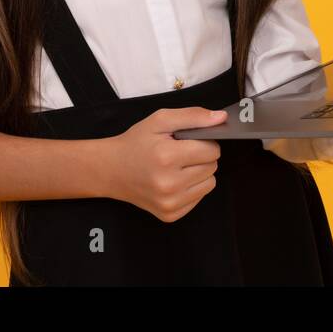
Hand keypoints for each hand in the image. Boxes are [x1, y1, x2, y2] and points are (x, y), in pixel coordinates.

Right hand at [100, 106, 226, 221]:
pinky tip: (174, 181)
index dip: (204, 141)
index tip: (188, 140)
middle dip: (202, 157)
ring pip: (210, 184)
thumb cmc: (136, 142)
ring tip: (178, 167)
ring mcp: (169, 203)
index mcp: (167, 157)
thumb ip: (193, 116)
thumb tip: (221, 118)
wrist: (111, 170)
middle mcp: (169, 184)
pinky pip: (199, 198)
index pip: (212, 150)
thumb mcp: (160, 120)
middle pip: (212, 167)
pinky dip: (191, 188)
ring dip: (199, 173)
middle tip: (180, 153)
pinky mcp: (169, 215)